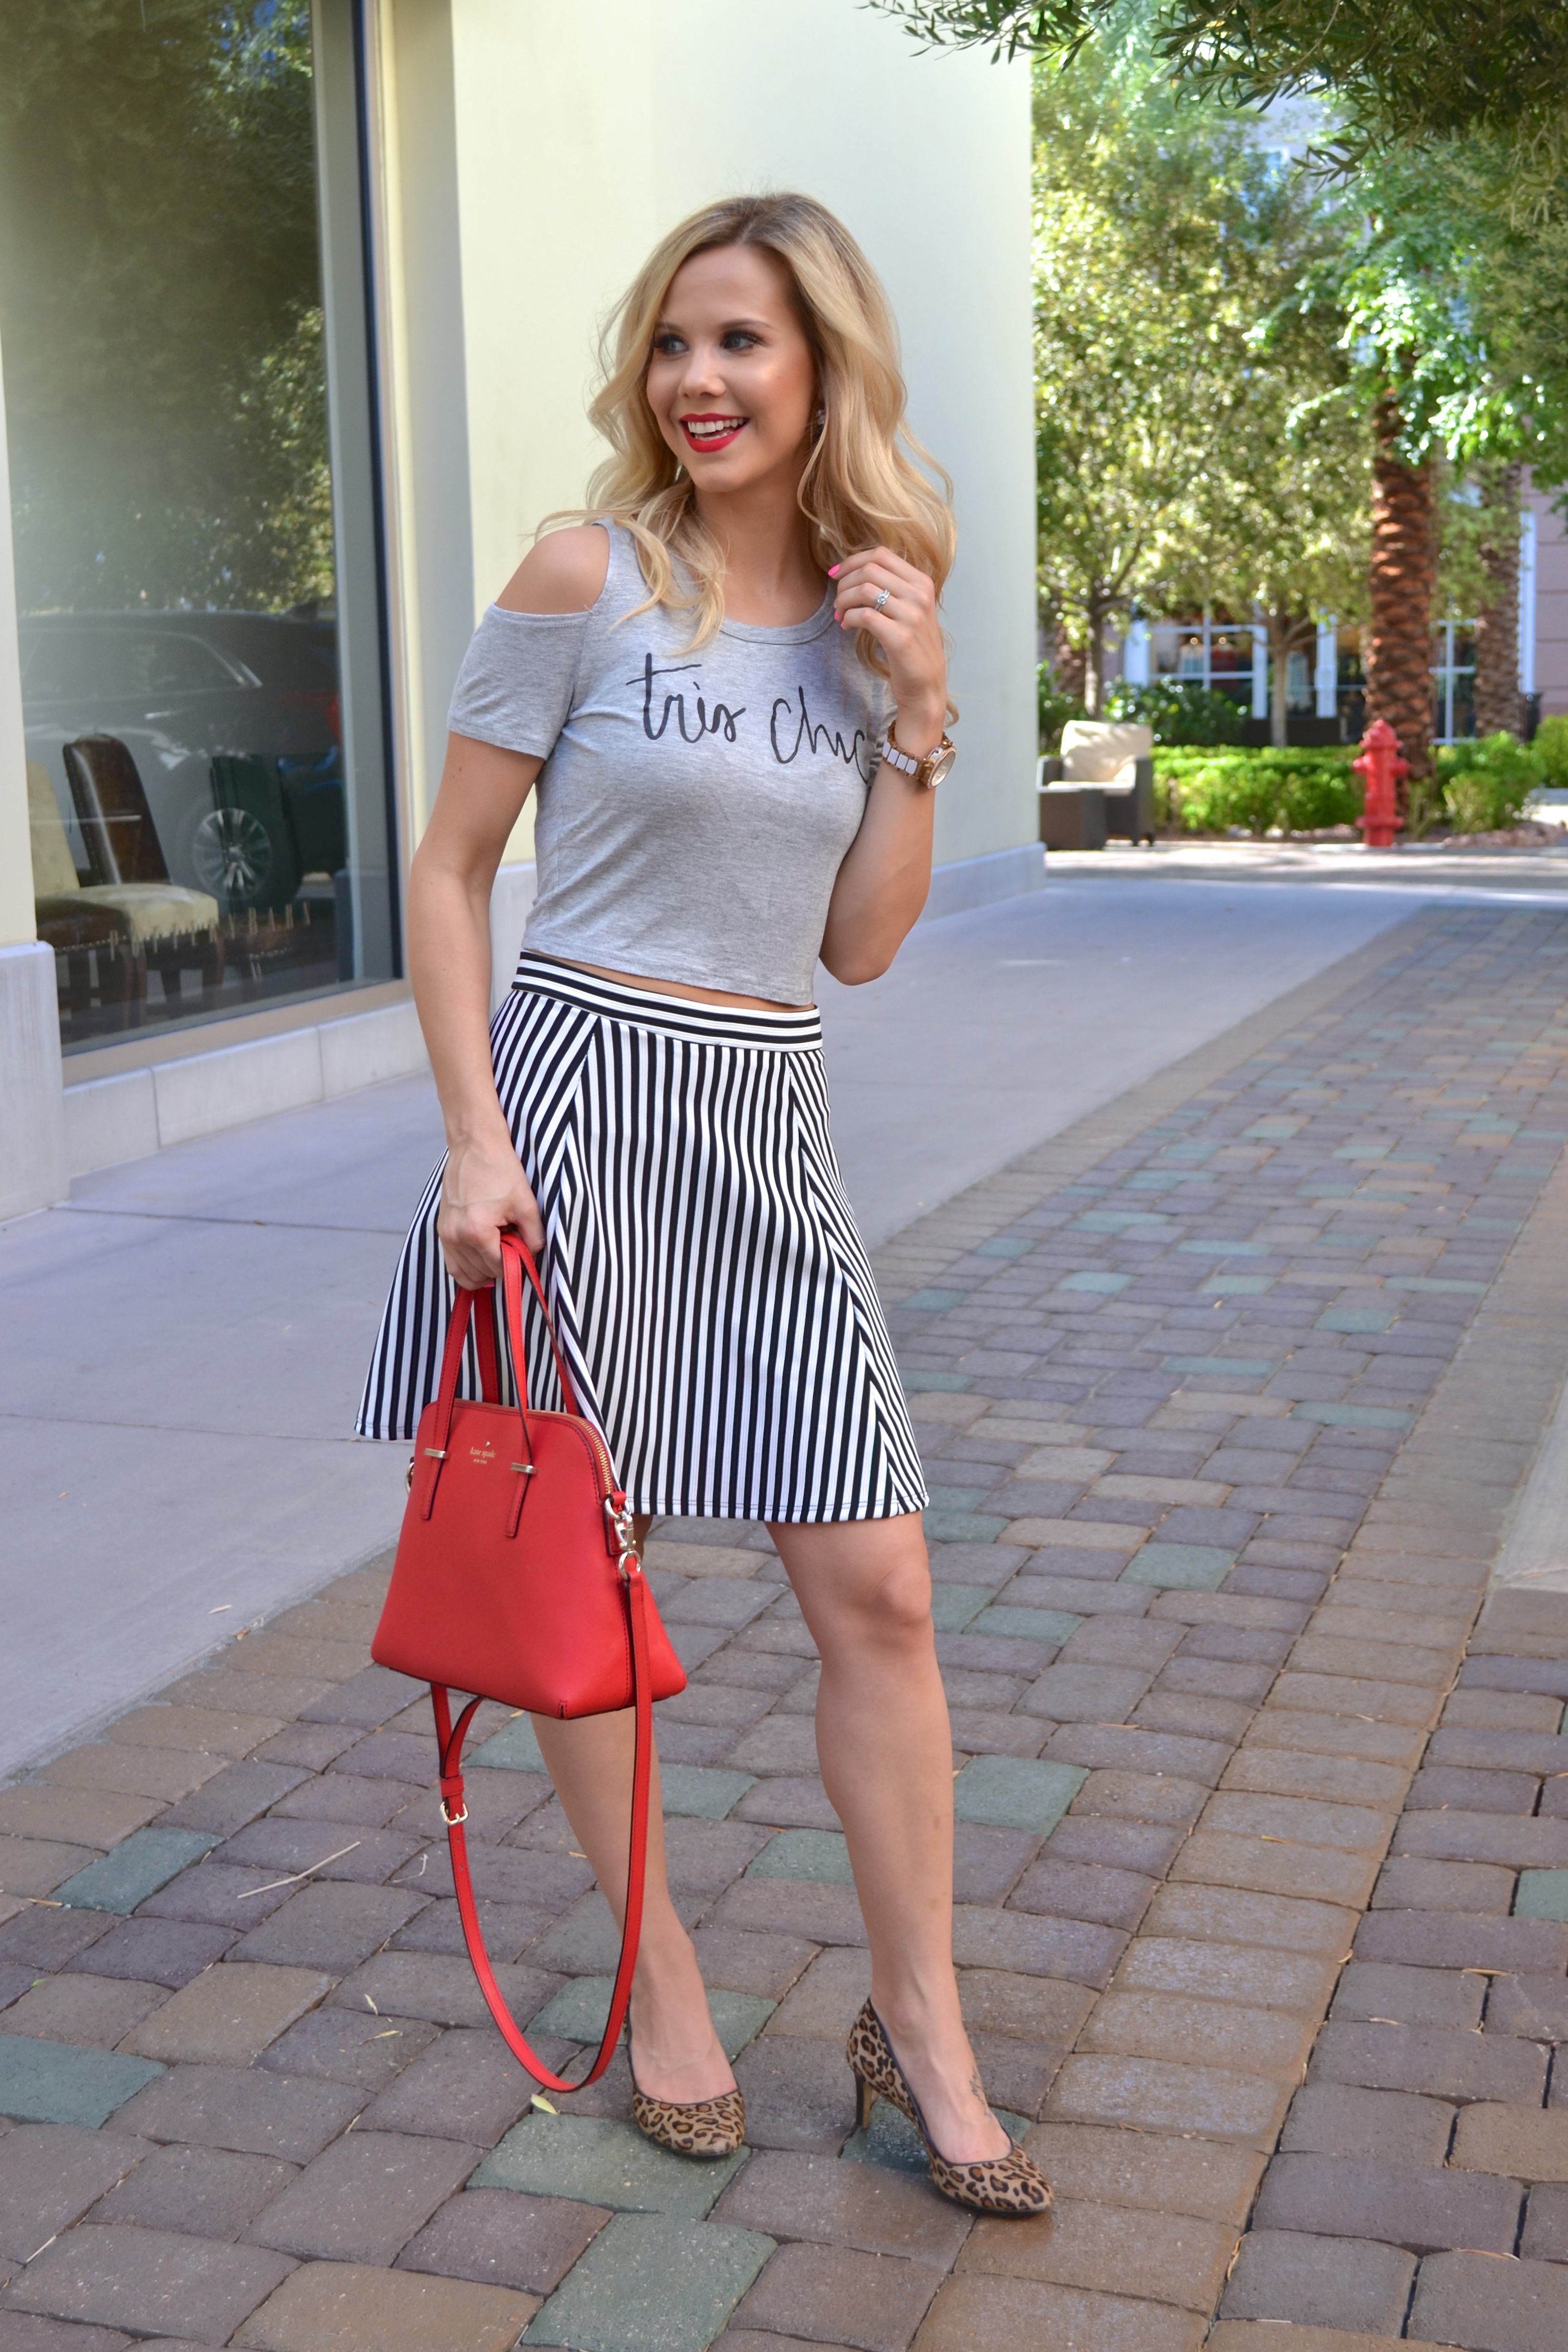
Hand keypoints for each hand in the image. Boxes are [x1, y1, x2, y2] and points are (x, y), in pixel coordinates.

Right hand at [437, 1134, 544, 1288]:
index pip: (499, 1267)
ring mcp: (445, 1233)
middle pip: (482, 1273)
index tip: (524, 1252)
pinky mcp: (441, 1229)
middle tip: (513, 1247)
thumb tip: (531, 1257)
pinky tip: (482, 1260)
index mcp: (477, 1231)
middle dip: (501, 1265)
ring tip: (499, 1251)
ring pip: (464, 1274)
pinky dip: (467, 1268)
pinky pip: (451, 1263)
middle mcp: (456, 1236)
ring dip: (484, 1270)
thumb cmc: (500, 1170)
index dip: (516, 1264)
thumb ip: (534, 1236)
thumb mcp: (526, 1204)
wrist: (475, 1146)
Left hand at [829, 546, 946, 750]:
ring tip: (839, 615)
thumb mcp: (910, 610)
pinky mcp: (900, 637)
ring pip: (864, 589)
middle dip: (844, 583)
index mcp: (922, 582)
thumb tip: (856, 570)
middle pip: (869, 569)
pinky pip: (864, 615)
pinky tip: (846, 627)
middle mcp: (920, 595)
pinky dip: (848, 619)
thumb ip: (893, 587)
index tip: (835, 574)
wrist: (926, 686)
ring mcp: (912, 615)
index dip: (852, 560)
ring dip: (843, 600)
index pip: (881, 554)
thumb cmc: (913, 648)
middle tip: (837, 601)